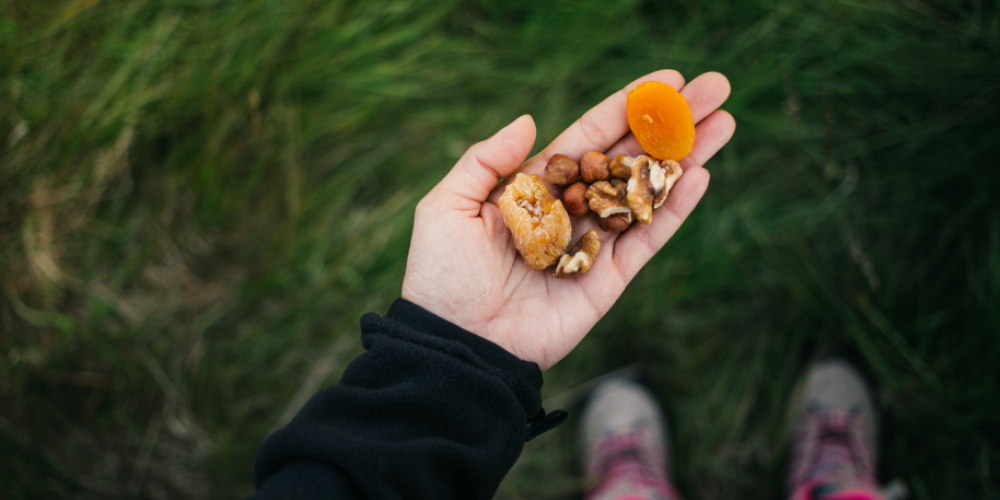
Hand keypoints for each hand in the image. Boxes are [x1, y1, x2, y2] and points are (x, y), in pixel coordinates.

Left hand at [401, 70, 734, 369]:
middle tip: (714, 90)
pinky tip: (700, 176)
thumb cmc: (442, 275)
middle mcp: (569, 211)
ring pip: (646, 194)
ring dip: (685, 159)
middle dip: (671, 125)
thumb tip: (530, 120)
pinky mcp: (607, 281)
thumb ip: (486, 160)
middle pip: (629, 158)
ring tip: (723, 123)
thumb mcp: (447, 206)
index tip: (666, 81)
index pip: (590, 137)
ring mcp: (592, 245)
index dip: (627, 109)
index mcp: (534, 188)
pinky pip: (646, 240)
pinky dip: (674, 210)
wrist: (457, 343)